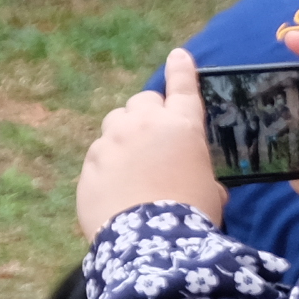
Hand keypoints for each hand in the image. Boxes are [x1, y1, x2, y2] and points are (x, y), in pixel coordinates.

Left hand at [76, 51, 224, 240]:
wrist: (150, 243)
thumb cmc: (192, 216)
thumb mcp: (210, 192)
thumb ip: (202, 176)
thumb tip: (204, 186)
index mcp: (182, 126)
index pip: (182, 86)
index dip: (181, 70)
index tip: (178, 56)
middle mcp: (143, 124)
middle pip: (141, 101)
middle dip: (146, 114)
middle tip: (152, 138)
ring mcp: (111, 142)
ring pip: (114, 125)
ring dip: (123, 137)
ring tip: (132, 167)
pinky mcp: (88, 163)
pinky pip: (97, 156)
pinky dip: (106, 166)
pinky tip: (115, 190)